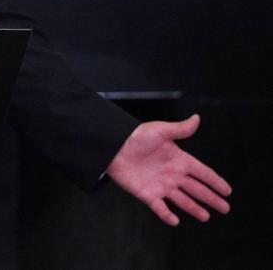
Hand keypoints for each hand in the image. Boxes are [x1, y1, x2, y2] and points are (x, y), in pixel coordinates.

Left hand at [107, 114, 230, 225]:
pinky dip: (167, 215)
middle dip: (211, 198)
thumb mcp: (160, 131)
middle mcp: (172, 174)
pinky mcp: (147, 194)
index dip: (215, 181)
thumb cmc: (135, 137)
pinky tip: (175, 221)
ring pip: (182, 200)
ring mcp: (160, 185)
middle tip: (225, 207)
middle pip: (197, 189)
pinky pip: (160, 207)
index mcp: (178, 160)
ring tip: (206, 216)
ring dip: (194, 208)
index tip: (227, 190)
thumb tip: (196, 118)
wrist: (113, 147)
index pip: (202, 172)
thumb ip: (180, 129)